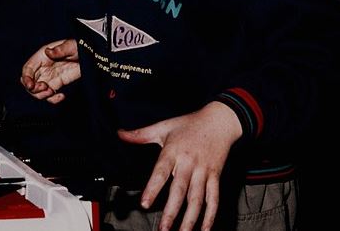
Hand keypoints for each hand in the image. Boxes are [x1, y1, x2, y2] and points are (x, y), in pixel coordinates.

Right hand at [20, 39, 79, 103]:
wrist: (92, 56)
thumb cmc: (81, 46)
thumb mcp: (72, 46)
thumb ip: (60, 49)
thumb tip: (48, 52)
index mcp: (43, 56)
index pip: (28, 68)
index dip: (26, 78)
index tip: (30, 85)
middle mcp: (43, 67)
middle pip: (29, 82)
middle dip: (33, 89)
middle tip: (45, 88)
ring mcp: (50, 77)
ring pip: (37, 91)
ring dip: (41, 95)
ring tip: (52, 92)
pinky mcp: (57, 84)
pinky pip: (50, 96)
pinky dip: (52, 99)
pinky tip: (61, 96)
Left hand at [117, 102, 242, 230]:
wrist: (219, 121)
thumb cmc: (189, 124)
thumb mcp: (163, 126)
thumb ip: (140, 134)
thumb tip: (120, 134)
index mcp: (173, 151)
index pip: (161, 172)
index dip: (153, 188)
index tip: (145, 203)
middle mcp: (188, 163)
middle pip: (180, 190)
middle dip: (171, 212)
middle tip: (163, 228)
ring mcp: (203, 171)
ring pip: (197, 199)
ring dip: (190, 219)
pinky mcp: (215, 176)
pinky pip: (213, 198)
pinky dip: (210, 215)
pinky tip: (204, 229)